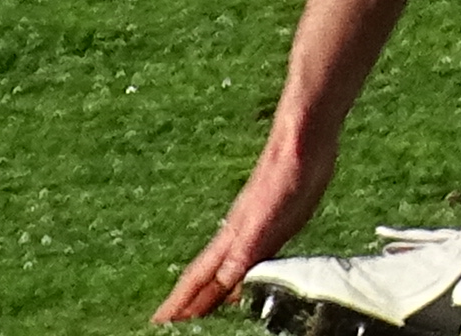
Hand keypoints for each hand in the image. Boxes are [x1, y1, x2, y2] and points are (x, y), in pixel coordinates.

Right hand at [160, 128, 335, 320]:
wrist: (304, 143)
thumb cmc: (284, 176)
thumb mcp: (265, 221)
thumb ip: (243, 253)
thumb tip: (222, 286)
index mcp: (230, 239)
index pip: (197, 279)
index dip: (178, 303)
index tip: (156, 323)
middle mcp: (237, 240)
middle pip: (207, 281)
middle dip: (189, 306)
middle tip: (170, 328)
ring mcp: (255, 234)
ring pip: (227, 275)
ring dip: (213, 298)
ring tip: (202, 318)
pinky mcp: (276, 230)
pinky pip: (251, 266)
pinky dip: (242, 284)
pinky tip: (247, 290)